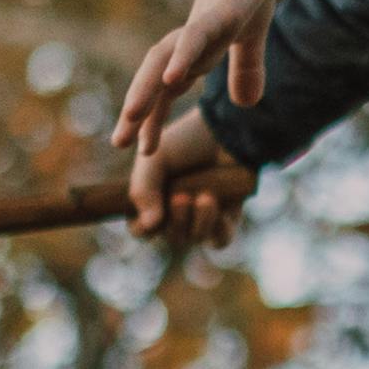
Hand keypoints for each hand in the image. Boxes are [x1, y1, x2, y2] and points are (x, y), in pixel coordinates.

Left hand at [118, 0, 303, 150]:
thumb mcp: (251, 35)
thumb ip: (245, 68)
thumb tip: (244, 103)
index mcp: (197, 47)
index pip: (167, 87)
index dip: (153, 116)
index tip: (142, 150)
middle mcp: (192, 36)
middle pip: (154, 76)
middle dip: (138, 110)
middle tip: (118, 144)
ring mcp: (205, 20)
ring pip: (166, 57)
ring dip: (146, 87)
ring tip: (129, 116)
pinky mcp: (225, 6)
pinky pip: (199, 34)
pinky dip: (184, 56)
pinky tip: (174, 78)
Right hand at [129, 104, 258, 248]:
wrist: (225, 128)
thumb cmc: (185, 141)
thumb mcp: (155, 160)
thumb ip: (143, 190)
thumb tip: (150, 225)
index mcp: (153, 200)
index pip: (140, 229)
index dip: (143, 228)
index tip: (152, 212)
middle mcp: (176, 213)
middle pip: (170, 236)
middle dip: (176, 221)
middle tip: (181, 198)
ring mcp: (202, 217)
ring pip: (195, 237)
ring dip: (199, 221)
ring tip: (205, 196)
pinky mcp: (228, 217)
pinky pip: (221, 239)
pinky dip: (219, 230)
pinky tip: (218, 209)